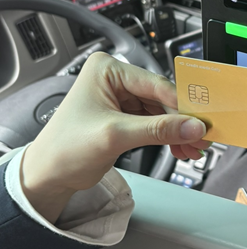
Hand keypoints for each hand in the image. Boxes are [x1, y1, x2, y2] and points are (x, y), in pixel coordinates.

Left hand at [20, 52, 208, 222]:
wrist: (44, 178)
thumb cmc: (62, 149)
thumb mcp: (115, 135)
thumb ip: (158, 129)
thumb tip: (191, 126)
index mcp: (107, 69)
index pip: (154, 83)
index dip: (180, 103)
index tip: (200, 119)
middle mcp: (115, 78)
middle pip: (161, 96)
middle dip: (181, 120)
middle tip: (200, 136)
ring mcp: (121, 96)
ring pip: (161, 110)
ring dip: (177, 130)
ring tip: (192, 147)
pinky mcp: (125, 114)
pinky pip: (155, 121)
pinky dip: (168, 135)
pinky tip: (179, 146)